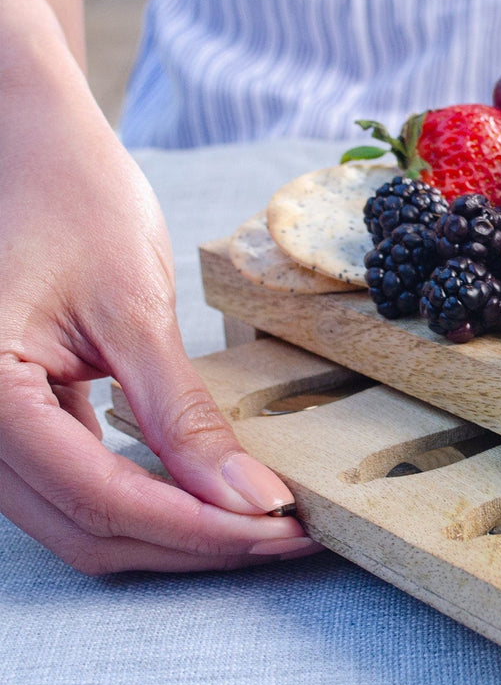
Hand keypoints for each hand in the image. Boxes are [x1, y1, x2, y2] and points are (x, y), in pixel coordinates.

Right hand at [0, 1, 321, 572]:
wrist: (25, 141)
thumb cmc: (70, 197)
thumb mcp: (135, 307)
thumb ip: (182, 416)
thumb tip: (249, 503)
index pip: (104, 502)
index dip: (202, 530)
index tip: (285, 532)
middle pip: (90, 530)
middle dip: (195, 543)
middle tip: (288, 536)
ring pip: (81, 524)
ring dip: (174, 532)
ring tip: (260, 522)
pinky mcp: (13, 419)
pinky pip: (76, 488)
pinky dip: (146, 500)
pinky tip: (209, 492)